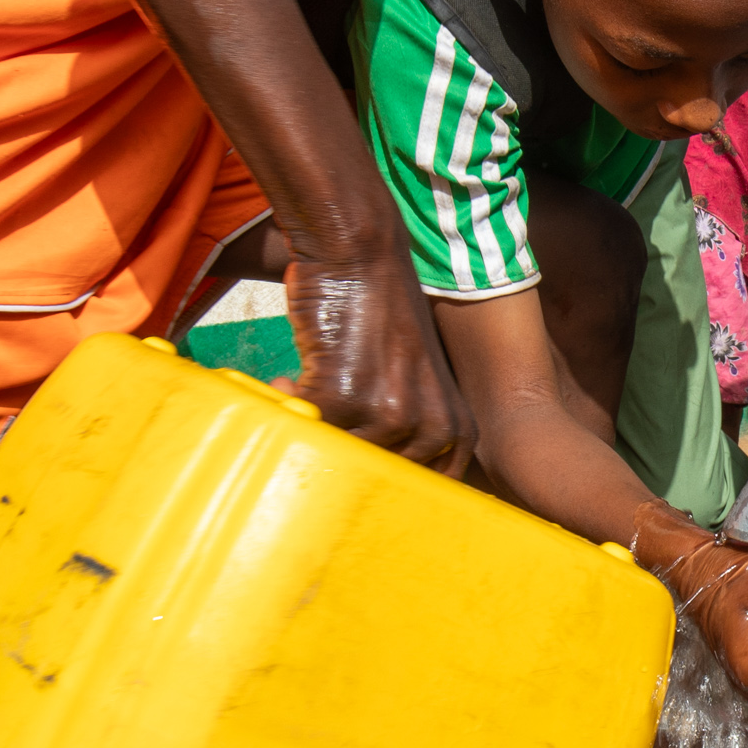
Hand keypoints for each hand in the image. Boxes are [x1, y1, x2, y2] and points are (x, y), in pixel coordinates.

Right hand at [282, 241, 473, 476]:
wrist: (358, 255)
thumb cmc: (380, 316)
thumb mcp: (418, 381)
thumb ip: (408, 431)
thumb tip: (367, 482)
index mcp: (456, 430)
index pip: (422, 491)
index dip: (383, 481)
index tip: (360, 464)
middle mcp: (430, 428)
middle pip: (367, 477)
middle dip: (340, 446)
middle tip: (331, 409)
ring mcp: (387, 415)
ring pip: (332, 451)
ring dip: (313, 422)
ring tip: (315, 384)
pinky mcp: (344, 398)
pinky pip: (305, 423)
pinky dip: (291, 401)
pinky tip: (297, 374)